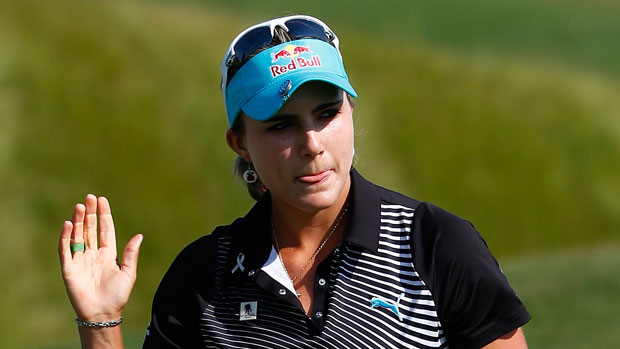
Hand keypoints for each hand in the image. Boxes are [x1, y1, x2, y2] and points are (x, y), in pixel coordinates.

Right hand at [59, 194, 142, 321]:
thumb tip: (140, 235)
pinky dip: (66, 237)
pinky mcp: (68, 268)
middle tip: (89, 197)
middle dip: (89, 213)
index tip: (102, 200)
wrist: (103, 313)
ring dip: (77, 220)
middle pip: (90, 228)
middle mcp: (93, 253)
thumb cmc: (117, 295)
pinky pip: (65, 249)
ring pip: (77, 235)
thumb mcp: (129, 272)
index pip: (105, 229)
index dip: (104, 215)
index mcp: (108, 253)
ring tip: (80, 206)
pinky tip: (68, 224)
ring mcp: (80, 260)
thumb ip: (131, 253)